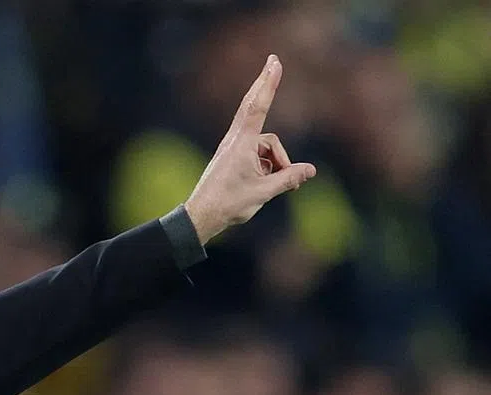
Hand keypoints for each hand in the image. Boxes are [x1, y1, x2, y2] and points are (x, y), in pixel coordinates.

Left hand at [184, 55, 316, 245]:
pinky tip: (270, 184)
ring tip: (284, 183)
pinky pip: (257, 153)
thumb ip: (288, 179)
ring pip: (264, 144)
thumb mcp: (263, 192)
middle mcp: (236, 140)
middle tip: (274, 60)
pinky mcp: (233, 158)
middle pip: (254, 107)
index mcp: (242, 143)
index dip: (269, 84)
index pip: (258, 107)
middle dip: (266, 85)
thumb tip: (311, 170)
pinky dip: (268, 164)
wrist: (201, 217)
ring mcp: (233, 148)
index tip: (275, 63)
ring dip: (277, 159)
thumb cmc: (229, 204)